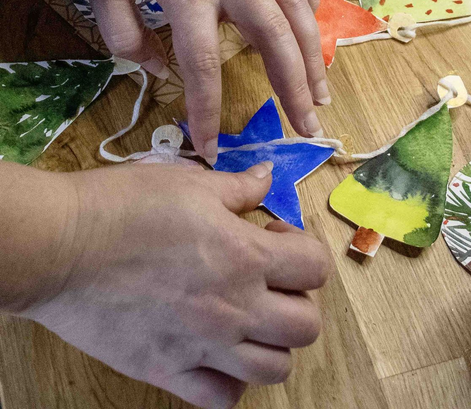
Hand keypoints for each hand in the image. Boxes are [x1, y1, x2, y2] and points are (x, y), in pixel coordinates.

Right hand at [21, 162, 331, 408]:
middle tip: (269, 277)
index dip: (303, 247)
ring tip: (248, 315)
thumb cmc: (125, 205)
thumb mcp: (190, 182)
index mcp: (245, 255)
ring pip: (275, 369)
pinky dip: (230, 380)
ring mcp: (203, 346)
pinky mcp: (168, 371)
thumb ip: (238, 187)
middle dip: (298, 298)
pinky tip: (217, 351)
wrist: (63, 246)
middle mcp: (234, 307)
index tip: (274, 233)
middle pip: (306, 326)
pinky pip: (221, 398)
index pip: (314, 266)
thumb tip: (267, 177)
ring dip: (272, 342)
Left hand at [81, 0, 328, 159]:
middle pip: (274, 40)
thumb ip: (123, 32)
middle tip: (309, 128)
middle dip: (293, 88)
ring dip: (314, 51)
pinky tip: (314, 16)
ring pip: (296, 7)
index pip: (202, 64)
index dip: (206, 110)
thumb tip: (158, 68)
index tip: (209, 146)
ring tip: (322, 90)